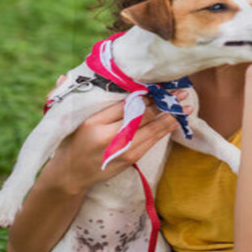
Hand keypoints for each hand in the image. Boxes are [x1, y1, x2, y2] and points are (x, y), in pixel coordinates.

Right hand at [42, 90, 191, 194]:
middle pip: (142, 116)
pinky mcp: (130, 158)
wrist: (70, 175)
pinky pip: (152, 141)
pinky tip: (177, 121)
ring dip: (171, 116)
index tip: (158, 85)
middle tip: (181, 91)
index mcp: (94, 123)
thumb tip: (64, 75)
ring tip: (187, 105)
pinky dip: (165, 130)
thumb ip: (70, 96)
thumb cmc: (72, 141)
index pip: (125, 104)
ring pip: (152, 129)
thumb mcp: (69, 118)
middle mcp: (109, 137)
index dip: (144, 95)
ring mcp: (122, 150)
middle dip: (164, 103)